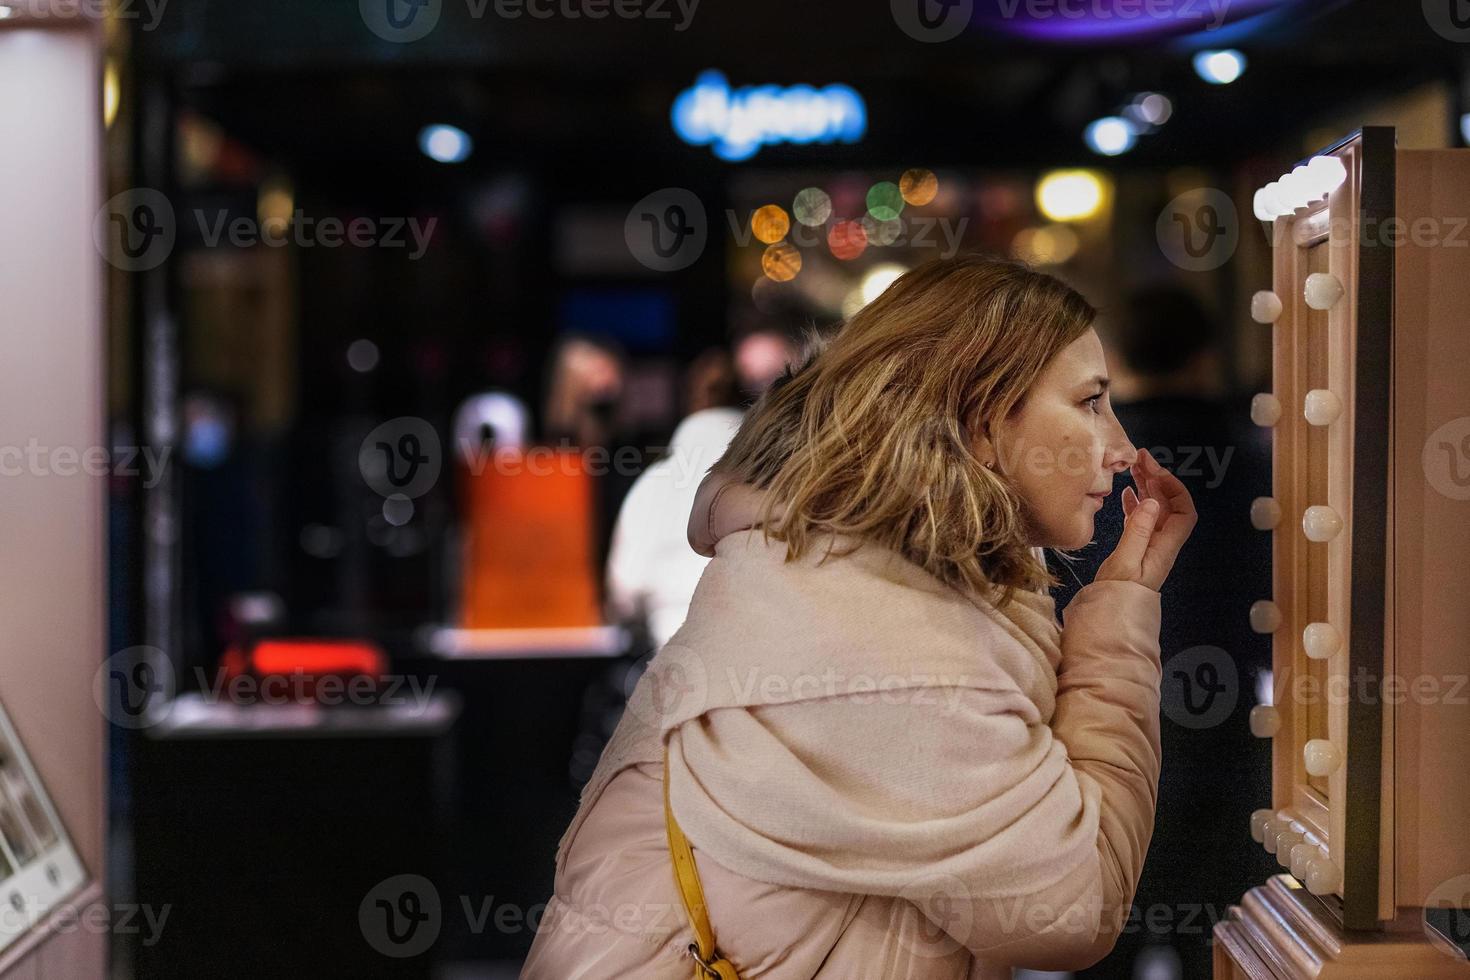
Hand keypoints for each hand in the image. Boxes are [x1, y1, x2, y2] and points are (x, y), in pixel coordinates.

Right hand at [1094, 448, 1197, 591]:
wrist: (1110, 617)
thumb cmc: (1119, 594)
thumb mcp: (1126, 562)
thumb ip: (1137, 531)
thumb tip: (1152, 501)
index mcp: (1165, 546)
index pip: (1184, 510)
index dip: (1175, 488)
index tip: (1156, 471)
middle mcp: (1161, 543)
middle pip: (1168, 505)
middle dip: (1158, 479)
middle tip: (1141, 459)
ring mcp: (1148, 546)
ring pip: (1154, 509)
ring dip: (1147, 487)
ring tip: (1133, 468)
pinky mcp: (1135, 549)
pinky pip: (1140, 519)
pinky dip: (1136, 502)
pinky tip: (1127, 492)